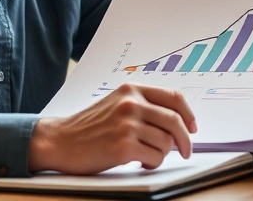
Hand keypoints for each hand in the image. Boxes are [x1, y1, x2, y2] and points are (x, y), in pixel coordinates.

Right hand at [29, 83, 197, 173]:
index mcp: (131, 90)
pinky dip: (153, 162)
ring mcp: (127, 125)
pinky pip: (155, 157)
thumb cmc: (88, 126)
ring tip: (147, 155)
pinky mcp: (123, 146)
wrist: (60, 141)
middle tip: (185, 150)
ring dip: (162, 153)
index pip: (173, 97)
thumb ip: (142, 105)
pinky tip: (141, 161)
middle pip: (175, 121)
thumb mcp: (115, 104)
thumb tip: (176, 121)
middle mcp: (130, 103)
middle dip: (185, 140)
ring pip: (166, 142)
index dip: (188, 114)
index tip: (192, 128)